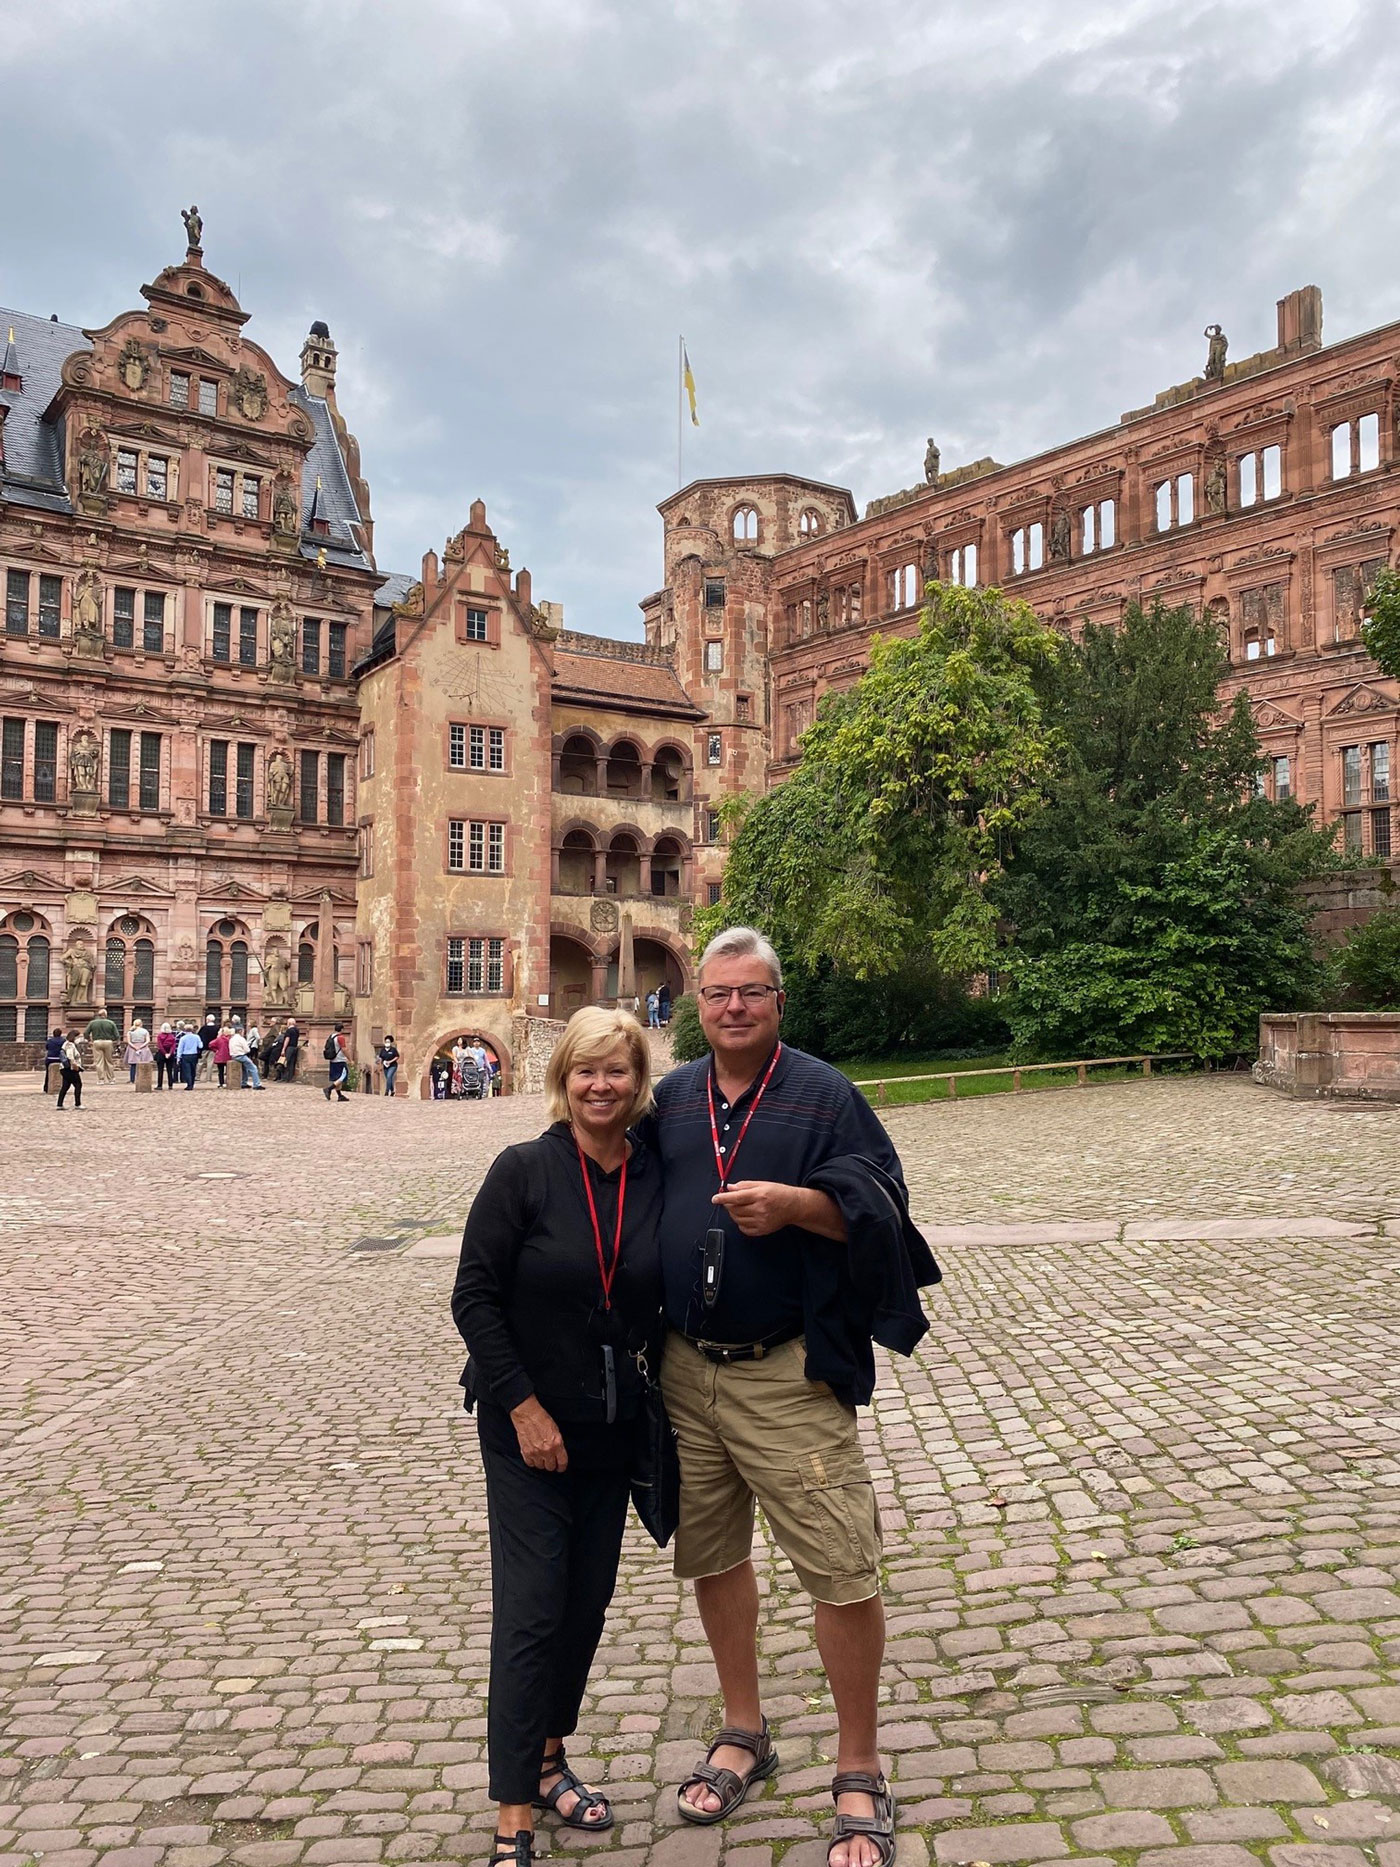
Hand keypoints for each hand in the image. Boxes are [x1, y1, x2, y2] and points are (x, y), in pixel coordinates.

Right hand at [510, 1396, 567, 1470]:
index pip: (562, 1462)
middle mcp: (547, 1450)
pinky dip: (532, 1461)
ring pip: (540, 1466)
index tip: (560, 1468)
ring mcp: (536, 1453)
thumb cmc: (542, 1419)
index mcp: (557, 1444)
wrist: (528, 1415)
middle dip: (551, 1464)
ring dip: (541, 1462)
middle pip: (550, 1467)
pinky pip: (530, 1464)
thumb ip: (558, 1444)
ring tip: (540, 1455)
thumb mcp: (556, 1431)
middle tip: (549, 1460)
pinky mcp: (526, 1452)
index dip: (562, 1467)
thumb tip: (559, 1454)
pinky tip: (533, 1455)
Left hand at [712, 1182, 847, 1240]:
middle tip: (730, 1200)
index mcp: (760, 1195)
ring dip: (734, 1213)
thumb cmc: (779, 1193)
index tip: (715, 1199)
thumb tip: (729, 1187)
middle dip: (729, 1204)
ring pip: (738, 1219)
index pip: (736, 1197)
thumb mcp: (763, 1184)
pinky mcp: (762, 1230)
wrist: (794, 1206)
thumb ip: (745, 1185)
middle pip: (735, 1209)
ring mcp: (761, 1221)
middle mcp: (760, 1209)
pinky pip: (744, 1229)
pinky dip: (740, 1223)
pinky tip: (746, 1216)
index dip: (723, 1198)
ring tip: (740, 1207)